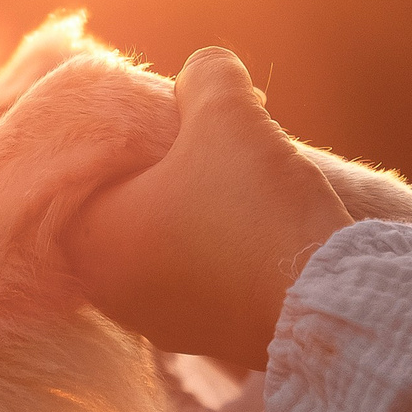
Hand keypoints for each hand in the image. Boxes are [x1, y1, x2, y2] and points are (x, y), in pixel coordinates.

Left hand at [63, 48, 349, 369]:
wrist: (324, 298)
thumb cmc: (254, 204)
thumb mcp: (227, 111)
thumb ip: (204, 75)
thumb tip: (202, 72)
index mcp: (91, 239)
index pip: (87, 173)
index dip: (132, 138)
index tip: (175, 125)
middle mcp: (111, 291)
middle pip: (130, 208)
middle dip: (169, 174)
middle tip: (213, 149)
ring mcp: (160, 323)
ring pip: (168, 245)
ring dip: (198, 214)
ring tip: (245, 185)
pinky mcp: (208, 339)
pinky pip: (203, 281)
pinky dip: (224, 253)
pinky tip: (260, 231)